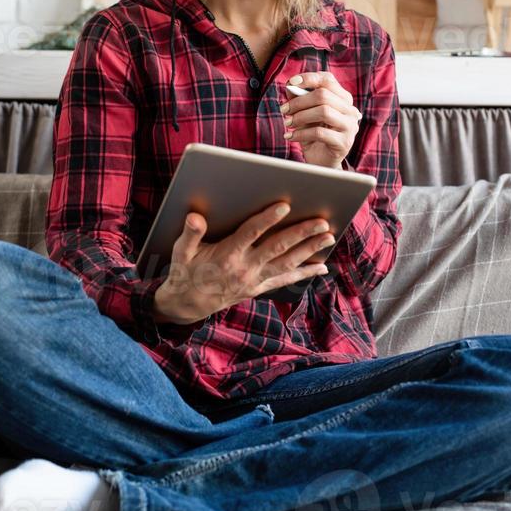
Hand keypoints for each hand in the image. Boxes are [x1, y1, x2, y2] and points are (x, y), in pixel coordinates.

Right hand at [152, 202, 335, 323]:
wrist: (188, 304)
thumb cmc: (186, 271)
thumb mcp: (182, 252)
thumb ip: (190, 234)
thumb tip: (194, 217)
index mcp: (226, 255)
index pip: (250, 233)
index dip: (267, 219)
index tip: (284, 205)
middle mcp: (245, 268)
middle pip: (277, 248)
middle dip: (301, 234)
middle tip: (321, 221)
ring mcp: (255, 280)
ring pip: (287, 263)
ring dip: (310, 249)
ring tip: (329, 236)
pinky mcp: (260, 287)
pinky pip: (286, 279)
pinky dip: (305, 272)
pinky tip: (322, 265)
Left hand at [280, 72, 361, 168]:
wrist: (321, 162)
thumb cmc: (313, 134)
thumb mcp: (304, 114)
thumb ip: (299, 99)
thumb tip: (290, 87)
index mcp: (343, 99)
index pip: (328, 80)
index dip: (309, 78)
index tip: (291, 83)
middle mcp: (350, 110)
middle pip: (323, 95)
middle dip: (299, 101)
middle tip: (284, 109)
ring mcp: (350, 126)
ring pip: (324, 111)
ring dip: (300, 116)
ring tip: (287, 123)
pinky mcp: (344, 143)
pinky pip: (320, 132)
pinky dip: (301, 133)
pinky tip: (291, 137)